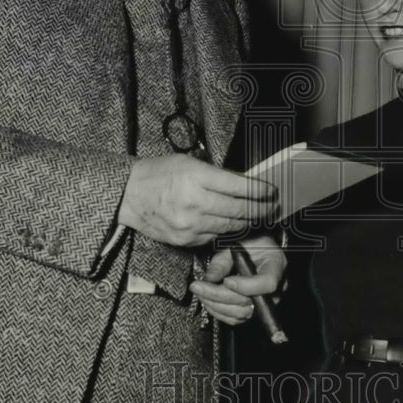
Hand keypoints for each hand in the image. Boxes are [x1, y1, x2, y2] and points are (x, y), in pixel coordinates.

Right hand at [118, 154, 277, 247]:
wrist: (129, 195)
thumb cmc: (159, 174)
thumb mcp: (189, 163)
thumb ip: (216, 174)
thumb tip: (244, 183)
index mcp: (197, 178)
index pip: (240, 187)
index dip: (260, 191)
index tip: (271, 191)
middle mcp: (196, 202)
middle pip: (240, 210)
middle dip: (261, 209)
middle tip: (273, 207)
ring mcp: (191, 224)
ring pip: (231, 226)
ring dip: (248, 222)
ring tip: (259, 217)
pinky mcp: (186, 239)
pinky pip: (215, 236)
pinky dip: (227, 230)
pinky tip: (234, 224)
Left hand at [189, 234, 286, 325]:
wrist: (256, 248)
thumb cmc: (250, 242)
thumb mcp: (237, 243)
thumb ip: (223, 261)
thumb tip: (209, 278)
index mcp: (276, 265)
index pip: (267, 283)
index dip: (246, 286)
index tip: (226, 281)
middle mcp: (276, 288)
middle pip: (248, 302)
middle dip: (218, 295)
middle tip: (198, 286)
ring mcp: (266, 302)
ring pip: (240, 313)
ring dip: (215, 305)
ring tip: (199, 292)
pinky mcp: (254, 310)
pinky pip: (236, 319)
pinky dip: (219, 312)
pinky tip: (207, 300)